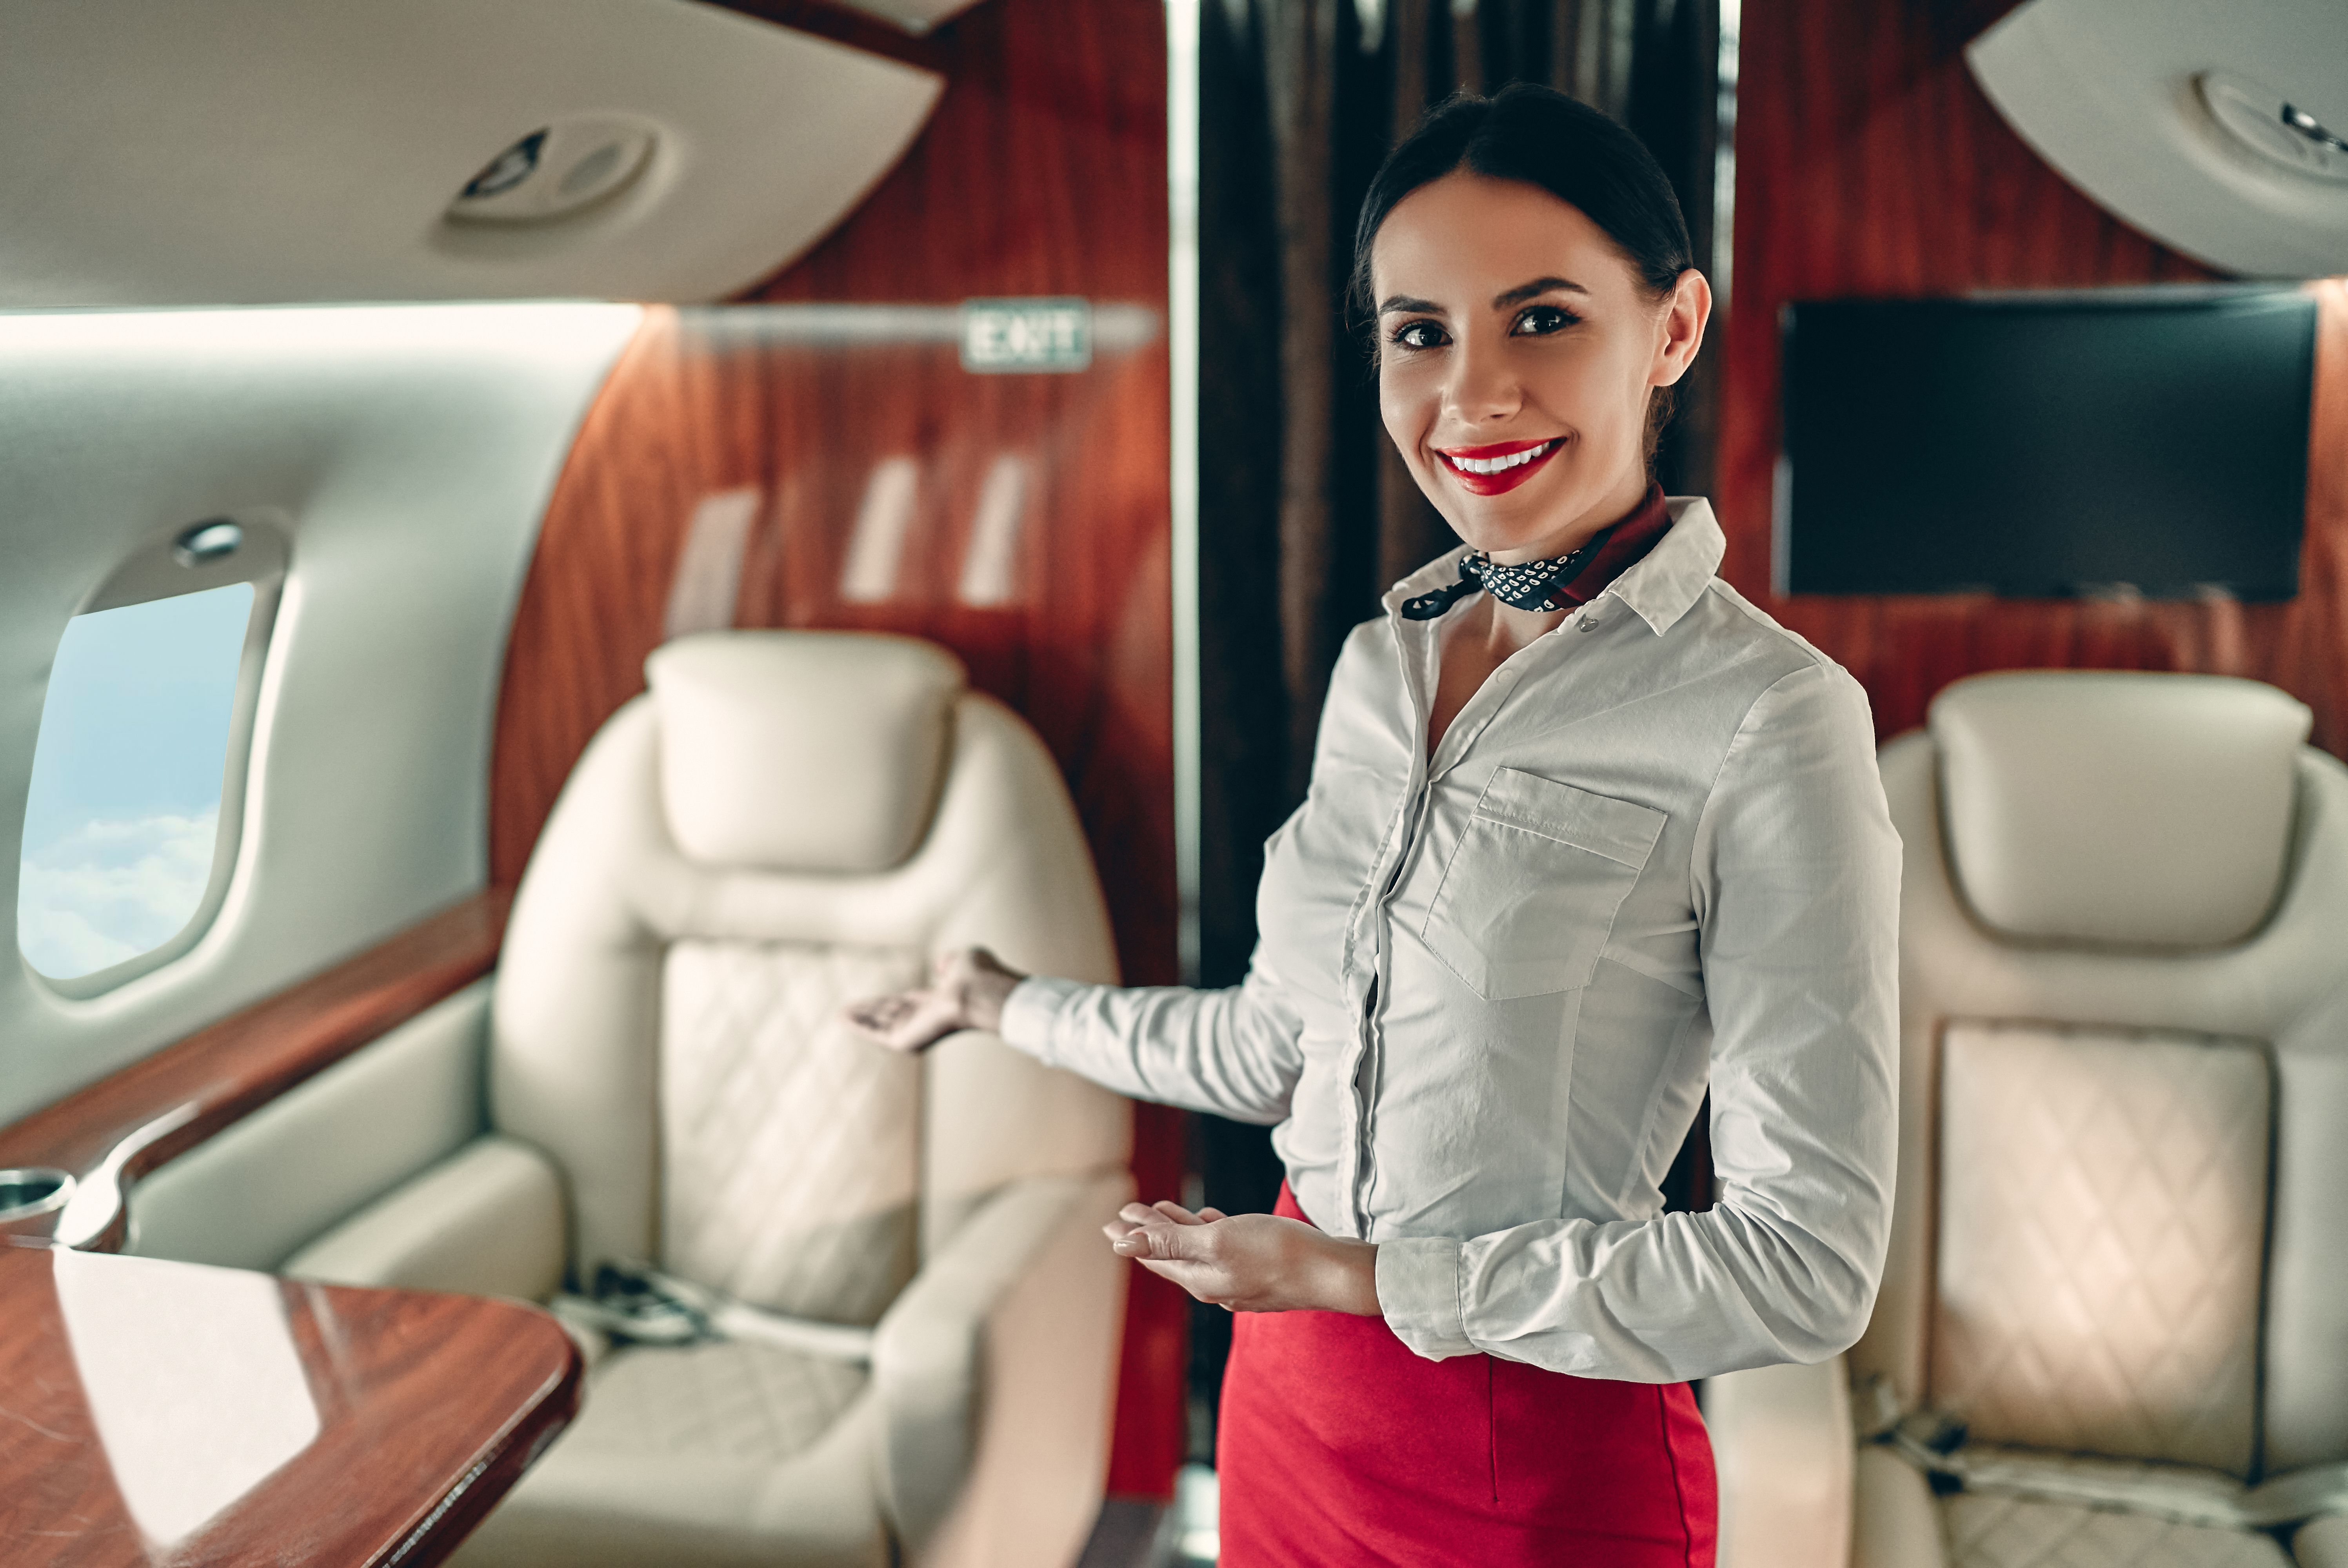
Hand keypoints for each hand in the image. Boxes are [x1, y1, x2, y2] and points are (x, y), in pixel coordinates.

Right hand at [843, 946, 1026, 1053]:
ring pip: (881, 1026)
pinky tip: (844, 1018)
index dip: (891, 1002)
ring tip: (840, 1015)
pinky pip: (876, 1033)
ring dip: (860, 1020)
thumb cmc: (977, 975)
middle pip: (891, 1016)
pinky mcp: (905, 1041)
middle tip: (849, 1010)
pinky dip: (859, 1026)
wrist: (979, 992)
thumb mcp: (962, 960)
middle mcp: (926, 1019)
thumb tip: (941, 965)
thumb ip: (949, 962)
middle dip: (871, 1013)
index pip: (909, 1004)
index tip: (876, 1000)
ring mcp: (916, 1032)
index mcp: (939, 1003)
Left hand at [1103, 1200, 1380, 1315]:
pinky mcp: (1260, 1271)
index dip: (1132, 1237)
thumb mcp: (1217, 1241)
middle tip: (1127, 1212)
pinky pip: (1224, 1250)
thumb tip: (1122, 1245)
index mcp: (1199, 1278)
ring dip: (1178, 1229)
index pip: (1155, 1255)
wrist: (1333, 1273)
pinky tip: (1210, 1221)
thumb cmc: (1277, 1252)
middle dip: (1150, 1231)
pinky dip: (1209, 1234)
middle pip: (1174, 1253)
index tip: (1111, 1222)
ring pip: (1199, 1251)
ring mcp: (1239, 1280)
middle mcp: (1215, 1284)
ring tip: (1162, 1211)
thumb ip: (1170, 1241)